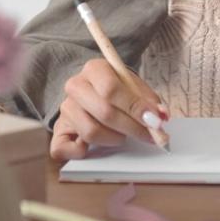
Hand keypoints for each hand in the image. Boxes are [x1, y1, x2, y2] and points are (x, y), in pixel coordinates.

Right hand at [51, 58, 169, 159]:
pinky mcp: (58, 129)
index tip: (154, 120)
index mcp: (94, 69)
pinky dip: (80, 151)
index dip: (135, 108)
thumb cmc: (117, 91)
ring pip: (91, 131)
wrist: (91, 93)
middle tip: (149, 134)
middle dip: (132, 127)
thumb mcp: (134, 87)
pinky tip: (91, 147)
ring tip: (123, 135)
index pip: (112, 89)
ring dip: (114, 138)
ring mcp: (66, 108)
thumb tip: (161, 115)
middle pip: (104, 112)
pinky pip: (63, 148)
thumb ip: (148, 100)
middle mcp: (76, 86)